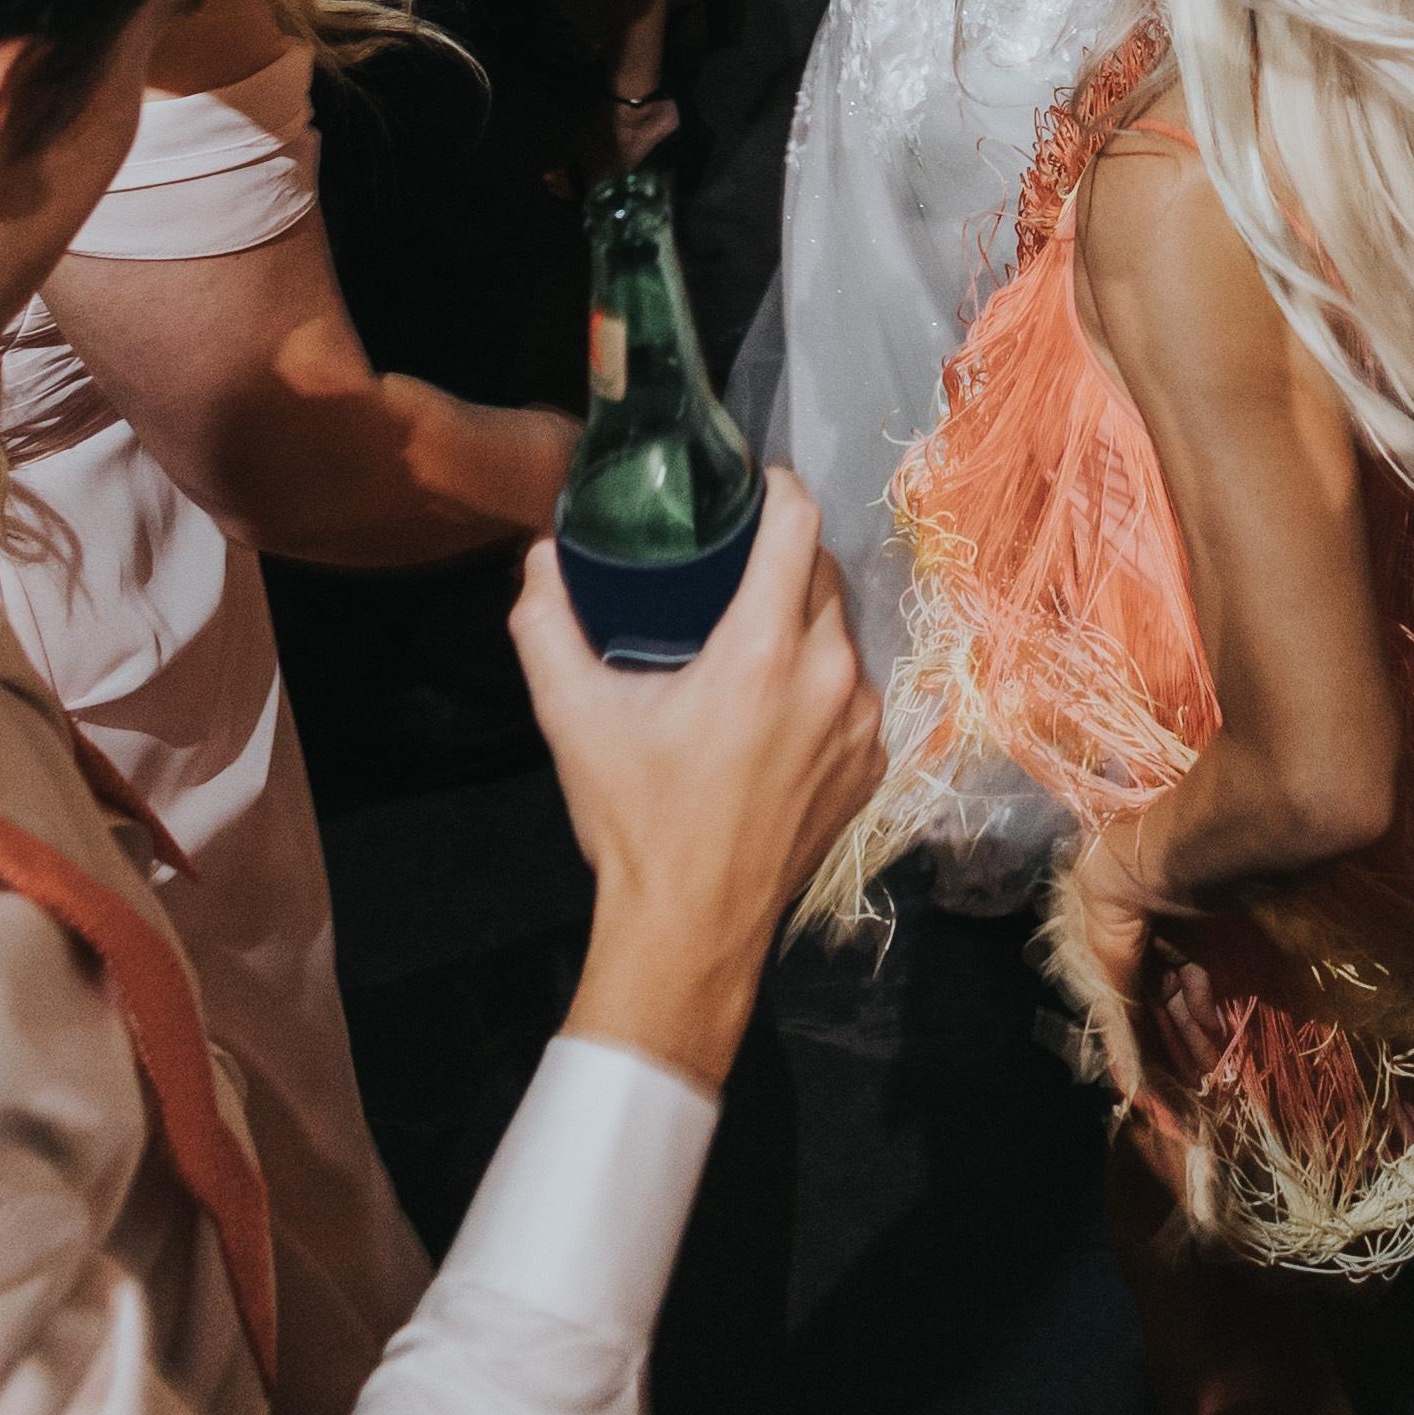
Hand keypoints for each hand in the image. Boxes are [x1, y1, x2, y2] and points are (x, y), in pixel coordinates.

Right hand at [521, 471, 882, 1085]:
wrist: (690, 929)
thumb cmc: (634, 818)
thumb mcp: (572, 716)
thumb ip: (547, 623)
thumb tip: (541, 555)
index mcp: (761, 652)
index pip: (798, 524)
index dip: (778, 487)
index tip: (750, 485)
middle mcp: (827, 676)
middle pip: (822, 573)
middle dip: (782, 555)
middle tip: (730, 563)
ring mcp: (860, 723)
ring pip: (841, 631)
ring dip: (802, 619)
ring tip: (748, 630)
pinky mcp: (872, 762)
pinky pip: (853, 689)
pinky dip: (819, 678)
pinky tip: (775, 701)